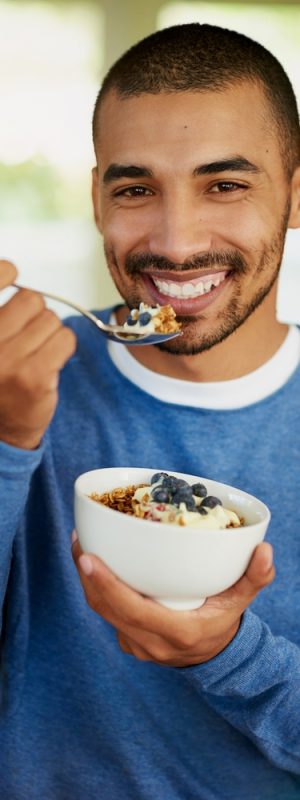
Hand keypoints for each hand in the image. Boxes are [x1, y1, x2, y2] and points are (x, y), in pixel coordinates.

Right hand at [0, 259, 75, 448]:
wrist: (1, 429)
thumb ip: (3, 314)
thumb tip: (10, 268)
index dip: (5, 271)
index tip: (10, 271)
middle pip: (31, 299)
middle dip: (36, 314)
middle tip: (28, 335)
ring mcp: (6, 360)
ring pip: (51, 320)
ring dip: (50, 334)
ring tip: (35, 354)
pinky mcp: (33, 376)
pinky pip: (64, 339)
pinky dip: (62, 348)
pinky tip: (48, 363)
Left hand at [72, 536, 274, 666]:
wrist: (215, 659)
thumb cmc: (225, 622)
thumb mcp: (242, 601)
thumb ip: (254, 578)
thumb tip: (264, 549)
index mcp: (176, 633)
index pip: (132, 610)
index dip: (107, 585)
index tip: (88, 557)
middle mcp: (150, 644)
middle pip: (107, 609)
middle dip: (88, 576)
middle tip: (78, 540)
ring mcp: (136, 646)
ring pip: (102, 612)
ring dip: (87, 580)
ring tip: (79, 544)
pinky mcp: (128, 642)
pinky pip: (106, 614)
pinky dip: (96, 589)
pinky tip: (90, 563)